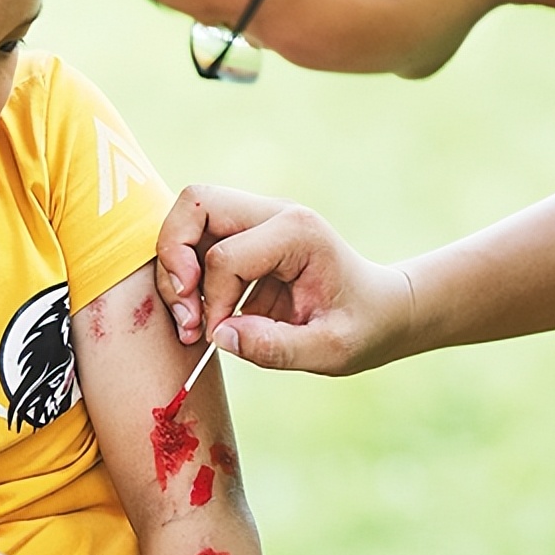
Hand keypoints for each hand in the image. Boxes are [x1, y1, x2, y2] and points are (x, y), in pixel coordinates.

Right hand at [156, 185, 413, 374]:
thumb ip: (277, 347)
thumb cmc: (361, 327)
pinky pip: (196, 236)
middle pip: (195, 204)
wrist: (379, 310)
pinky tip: (201, 309)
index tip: (221, 336)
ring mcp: (258, 218)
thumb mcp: (329, 350)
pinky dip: (185, 270)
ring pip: (189, 215)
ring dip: (175, 265)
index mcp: (299, 233)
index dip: (213, 302)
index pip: (226, 257)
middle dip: (175, 258)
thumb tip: (221, 336)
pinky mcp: (245, 234)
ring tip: (191, 316)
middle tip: (187, 311)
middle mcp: (275, 213)